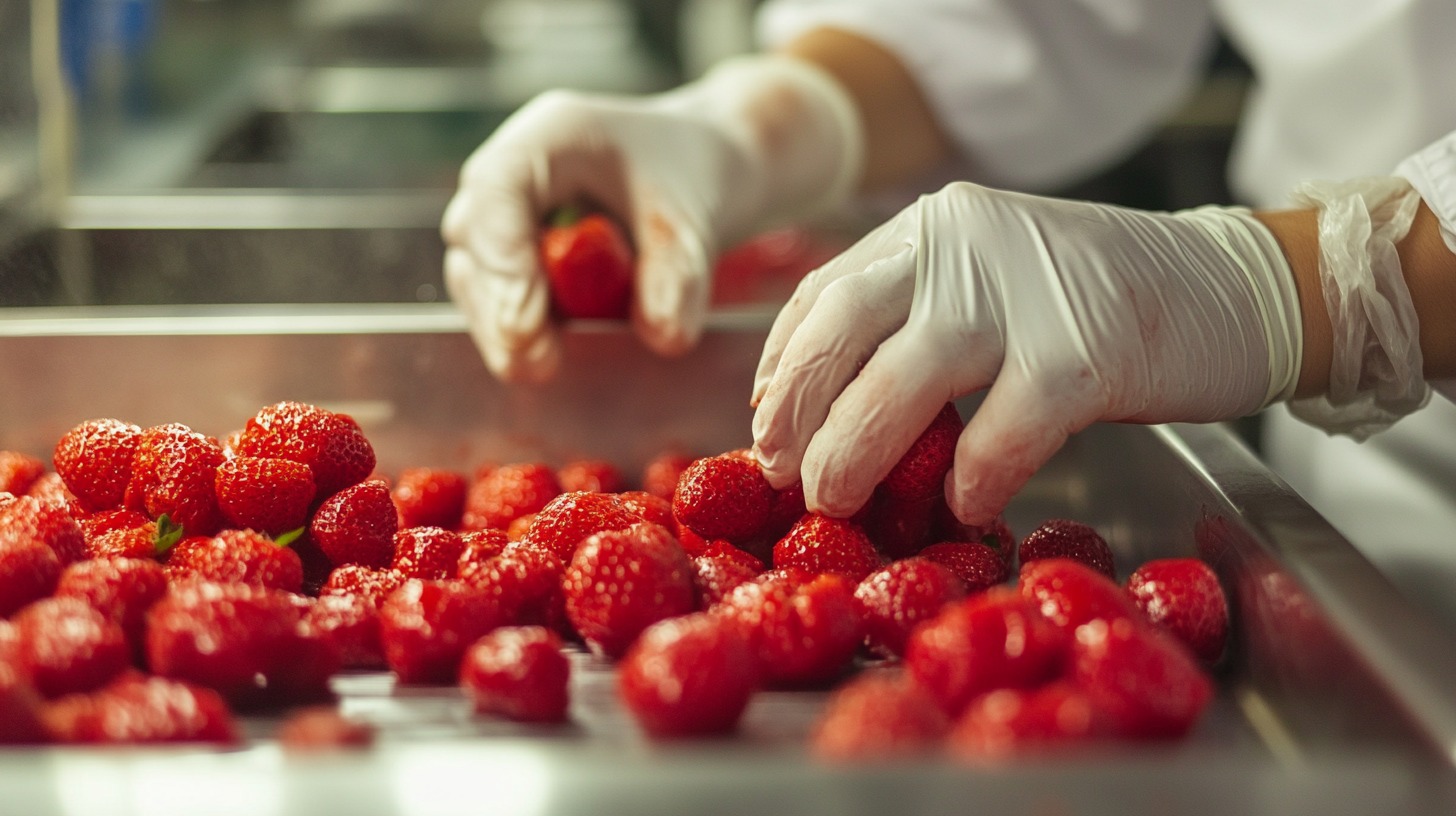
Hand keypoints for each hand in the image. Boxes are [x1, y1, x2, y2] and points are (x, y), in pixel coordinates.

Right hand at [442, 55, 860, 382]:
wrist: (704, 170)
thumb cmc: (694, 173)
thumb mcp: (695, 220)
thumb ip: (678, 276)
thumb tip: (662, 337)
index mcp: (551, 137)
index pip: (499, 191)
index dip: (503, 260)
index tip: (526, 323)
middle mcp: (514, 174)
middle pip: (475, 239)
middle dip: (497, 307)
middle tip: (534, 364)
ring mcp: (508, 216)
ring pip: (478, 275)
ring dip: (504, 324)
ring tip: (543, 366)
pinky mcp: (517, 257)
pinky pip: (501, 297)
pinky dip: (524, 329)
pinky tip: (549, 357)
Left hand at [751, 182, 1302, 524]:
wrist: (1238, 285)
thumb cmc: (1105, 302)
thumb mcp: (994, 285)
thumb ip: (917, 326)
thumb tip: (828, 419)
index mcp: (935, 227)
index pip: (827, 292)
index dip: (784, 366)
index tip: (764, 427)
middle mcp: (965, 241)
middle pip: (846, 327)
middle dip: (798, 409)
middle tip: (781, 476)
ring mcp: (1025, 291)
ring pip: (906, 376)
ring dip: (858, 448)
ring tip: (837, 502)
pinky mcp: (1086, 350)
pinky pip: (1001, 430)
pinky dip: (972, 478)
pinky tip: (963, 509)